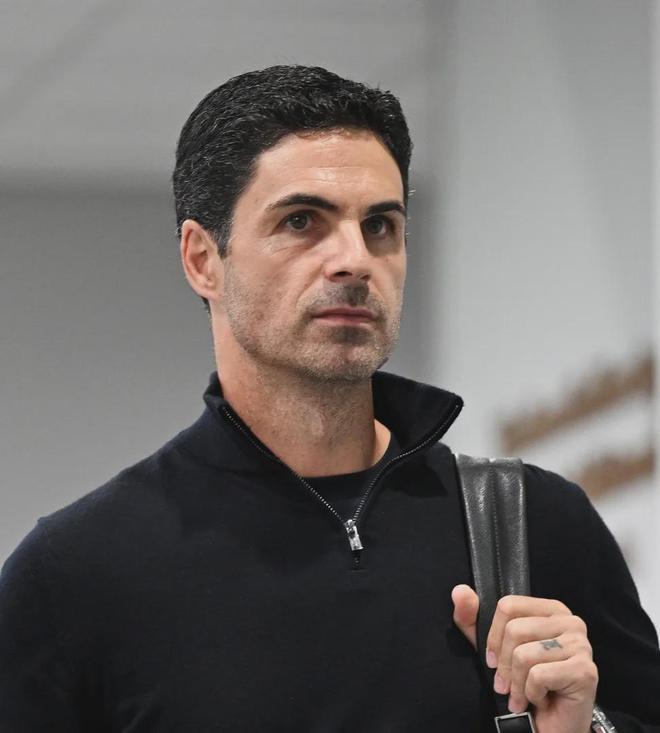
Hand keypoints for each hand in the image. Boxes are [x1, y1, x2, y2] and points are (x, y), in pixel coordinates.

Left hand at [452, 585, 597, 732]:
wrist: (552, 725)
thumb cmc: (524, 682)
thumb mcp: (492, 647)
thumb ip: (473, 618)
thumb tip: (459, 591)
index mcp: (551, 609)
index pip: (508, 605)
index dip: (493, 636)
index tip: (492, 659)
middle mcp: (571, 622)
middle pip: (516, 630)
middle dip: (504, 665)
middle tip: (504, 685)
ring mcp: (581, 646)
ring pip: (525, 654)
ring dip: (516, 683)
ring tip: (520, 694)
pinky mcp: (585, 672)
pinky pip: (538, 676)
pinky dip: (531, 693)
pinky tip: (537, 700)